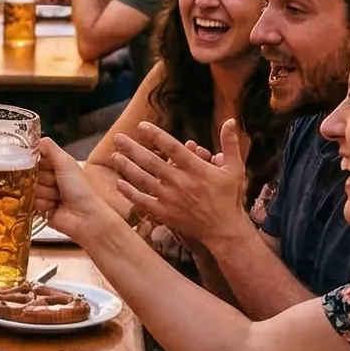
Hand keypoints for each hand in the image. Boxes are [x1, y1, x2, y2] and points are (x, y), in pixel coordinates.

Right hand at [34, 136, 112, 249]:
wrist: (86, 217)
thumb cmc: (81, 189)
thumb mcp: (66, 163)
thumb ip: (50, 149)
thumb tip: (37, 138)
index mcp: (58, 165)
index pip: (36, 157)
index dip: (35, 160)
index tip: (36, 162)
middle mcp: (51, 178)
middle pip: (31, 173)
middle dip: (41, 178)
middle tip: (54, 182)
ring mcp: (46, 193)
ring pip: (30, 188)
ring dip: (43, 192)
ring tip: (57, 196)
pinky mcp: (41, 208)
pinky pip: (31, 201)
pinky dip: (41, 203)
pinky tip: (53, 206)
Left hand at [110, 119, 248, 250]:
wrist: (224, 230)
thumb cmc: (229, 197)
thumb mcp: (235, 169)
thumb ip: (230, 144)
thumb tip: (230, 121)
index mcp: (196, 169)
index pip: (172, 147)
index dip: (156, 135)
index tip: (142, 126)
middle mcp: (180, 182)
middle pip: (151, 162)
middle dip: (132, 149)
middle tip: (117, 138)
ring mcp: (171, 199)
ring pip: (143, 180)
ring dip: (127, 167)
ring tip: (114, 156)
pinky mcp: (165, 214)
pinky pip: (143, 202)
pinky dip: (130, 193)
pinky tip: (119, 184)